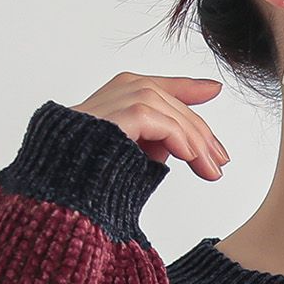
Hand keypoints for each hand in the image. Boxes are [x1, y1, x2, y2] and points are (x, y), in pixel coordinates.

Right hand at [71, 70, 230, 181]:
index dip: (188, 88)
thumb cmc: (92, 184)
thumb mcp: (135, 159)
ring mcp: (109, 101)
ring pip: (162, 105)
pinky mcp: (110, 116)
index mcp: (116, 100)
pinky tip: (190, 158)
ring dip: (193, 139)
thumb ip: (155, 144)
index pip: (158, 88)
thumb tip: (184, 144)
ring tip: (210, 170)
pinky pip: (152, 116)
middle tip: (220, 161)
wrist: (63, 195)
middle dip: (199, 130)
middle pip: (166, 98)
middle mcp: (113, 93)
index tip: (214, 90)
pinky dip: (176, 135)